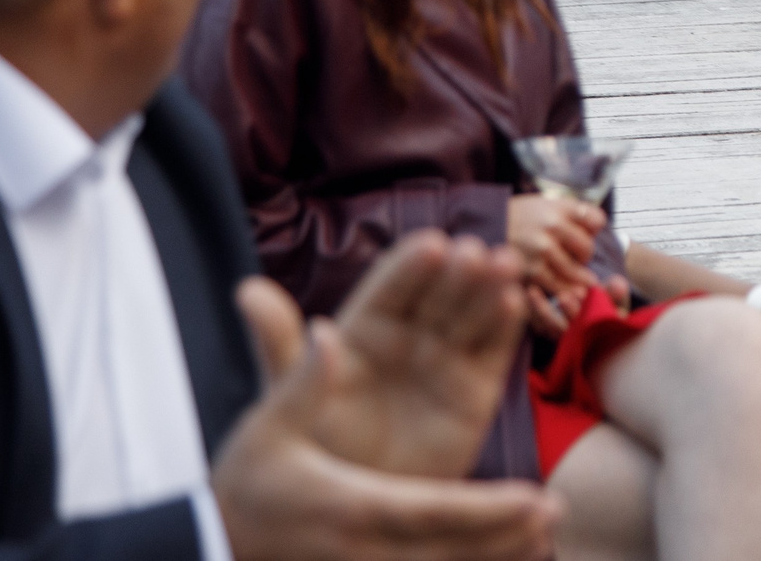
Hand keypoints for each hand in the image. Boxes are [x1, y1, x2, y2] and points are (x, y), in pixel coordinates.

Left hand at [216, 247, 557, 560]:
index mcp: (363, 331)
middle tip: (473, 252)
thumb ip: (278, 343)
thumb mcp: (289, 397)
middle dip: (458, 270)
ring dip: (490, 285)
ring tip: (505, 264)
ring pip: (471, 314)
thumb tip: (247, 290)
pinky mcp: (475, 392)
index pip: (390, 288)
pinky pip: (493, 351)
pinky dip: (506, 325)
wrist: (355, 515)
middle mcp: (408, 338)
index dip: (411, 266)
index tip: (431, 245)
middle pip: (437, 293)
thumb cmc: (316, 453)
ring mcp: (444, 361)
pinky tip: (513, 300)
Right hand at [506, 194, 602, 331]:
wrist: (484, 226)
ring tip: (580, 283)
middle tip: (577, 260)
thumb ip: (570, 214)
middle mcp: (553, 225)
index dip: (594, 230)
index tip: (588, 234)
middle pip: (587, 248)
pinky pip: (557, 285)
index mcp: (559, 207)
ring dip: (578, 278)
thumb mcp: (544, 204)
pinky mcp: (532, 270)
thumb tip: (596, 231)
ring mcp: (542, 248)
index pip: (596, 220)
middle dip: (584, 257)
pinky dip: (564, 291)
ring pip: (575, 270)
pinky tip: (566, 292)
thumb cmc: (519, 217)